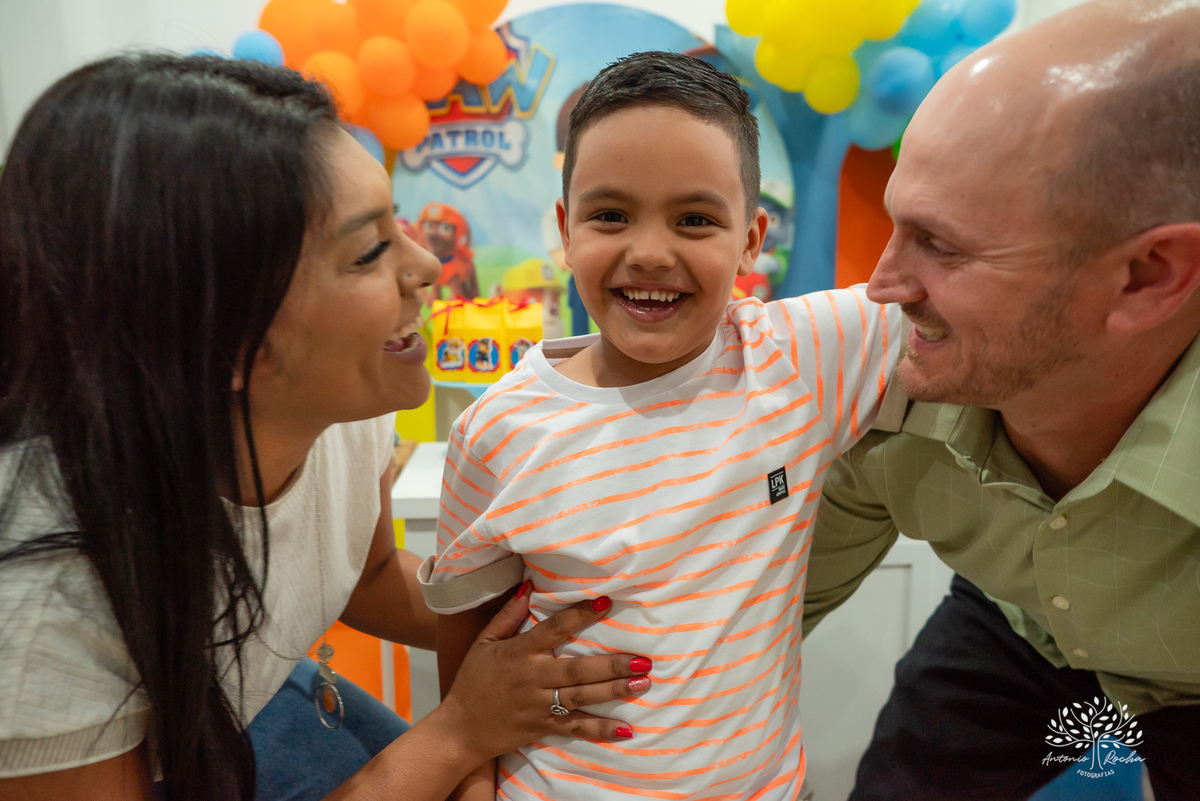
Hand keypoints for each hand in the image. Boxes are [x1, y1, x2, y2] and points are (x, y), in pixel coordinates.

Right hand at [440, 581, 651, 761]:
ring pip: (582, 698)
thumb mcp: (484, 642)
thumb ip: (508, 615)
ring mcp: (539, 705)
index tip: (606, 602)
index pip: (555, 629)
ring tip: (643, 683)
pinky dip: (600, 730)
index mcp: (520, 653)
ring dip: (614, 691)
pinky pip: (575, 729)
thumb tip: (529, 586)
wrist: (459, 729)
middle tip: (642, 659)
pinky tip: (625, 729)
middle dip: (611, 665)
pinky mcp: (543, 728)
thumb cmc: (473, 680)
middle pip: (577, 669)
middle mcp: (533, 678)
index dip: (580, 615)